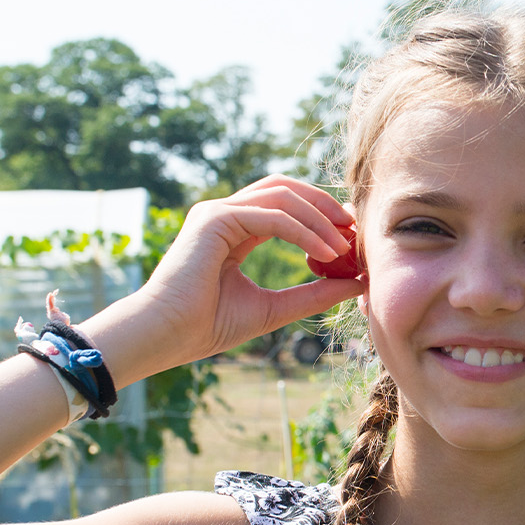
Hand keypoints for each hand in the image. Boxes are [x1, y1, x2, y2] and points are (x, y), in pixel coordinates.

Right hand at [84, 176, 365, 382]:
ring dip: (320, 218)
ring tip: (346, 246)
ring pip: (282, 196)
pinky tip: (327, 253)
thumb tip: (358, 283)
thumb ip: (314, 293)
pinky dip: (304, 231)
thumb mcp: (275, 307)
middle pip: (285, 188)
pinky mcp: (214, 219)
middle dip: (324, 204)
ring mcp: (217, 212)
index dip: (321, 214)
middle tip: (356, 229)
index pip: (285, 205)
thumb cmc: (208, 326)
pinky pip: (272, 216)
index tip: (352, 237)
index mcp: (234, 229)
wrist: (166, 336)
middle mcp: (224, 214)